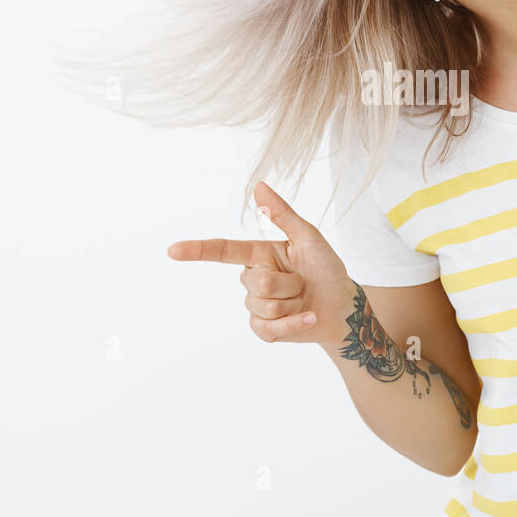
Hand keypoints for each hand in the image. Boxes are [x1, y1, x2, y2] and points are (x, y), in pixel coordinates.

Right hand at [167, 182, 353, 344]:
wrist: (342, 306)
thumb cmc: (327, 268)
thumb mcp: (309, 237)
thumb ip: (283, 214)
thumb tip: (259, 186)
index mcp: (259, 254)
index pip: (223, 251)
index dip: (197, 250)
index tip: (173, 250)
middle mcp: (253, 278)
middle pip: (256, 281)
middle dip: (287, 283)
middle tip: (304, 282)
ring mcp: (257, 306)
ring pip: (263, 305)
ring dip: (293, 303)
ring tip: (304, 298)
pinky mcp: (264, 330)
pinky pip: (267, 329)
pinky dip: (294, 323)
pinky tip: (308, 317)